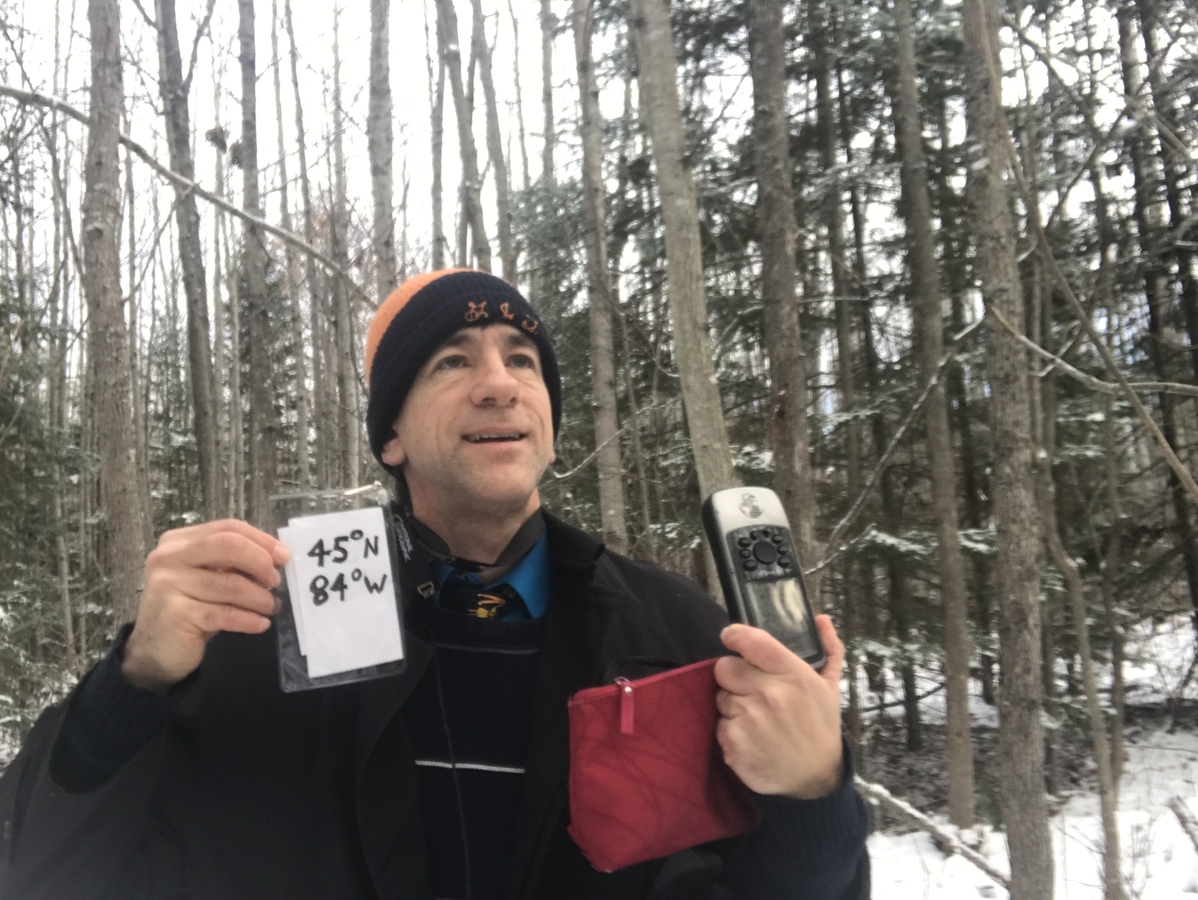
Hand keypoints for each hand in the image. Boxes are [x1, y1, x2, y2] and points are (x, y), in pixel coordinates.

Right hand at [121, 519, 290, 691]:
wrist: (153, 652)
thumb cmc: (188, 610)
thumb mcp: (207, 579)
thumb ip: (232, 563)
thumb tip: (277, 557)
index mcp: (178, 541)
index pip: (228, 528)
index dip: (262, 540)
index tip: (284, 557)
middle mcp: (169, 557)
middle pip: (229, 545)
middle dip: (261, 562)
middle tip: (275, 582)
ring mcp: (169, 585)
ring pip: (231, 584)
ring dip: (260, 597)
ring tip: (271, 607)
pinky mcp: (175, 614)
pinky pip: (224, 613)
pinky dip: (248, 619)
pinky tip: (261, 624)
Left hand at [714, 615, 845, 798]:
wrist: (816, 776)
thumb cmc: (820, 725)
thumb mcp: (829, 686)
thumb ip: (828, 649)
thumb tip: (822, 618)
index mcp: (793, 675)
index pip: (751, 641)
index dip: (734, 635)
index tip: (731, 637)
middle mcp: (769, 694)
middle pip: (724, 667)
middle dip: (734, 676)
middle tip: (751, 689)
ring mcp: (749, 720)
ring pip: (721, 698)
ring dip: (733, 706)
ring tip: (756, 718)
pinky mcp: (734, 744)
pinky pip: (718, 726)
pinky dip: (731, 731)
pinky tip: (751, 737)